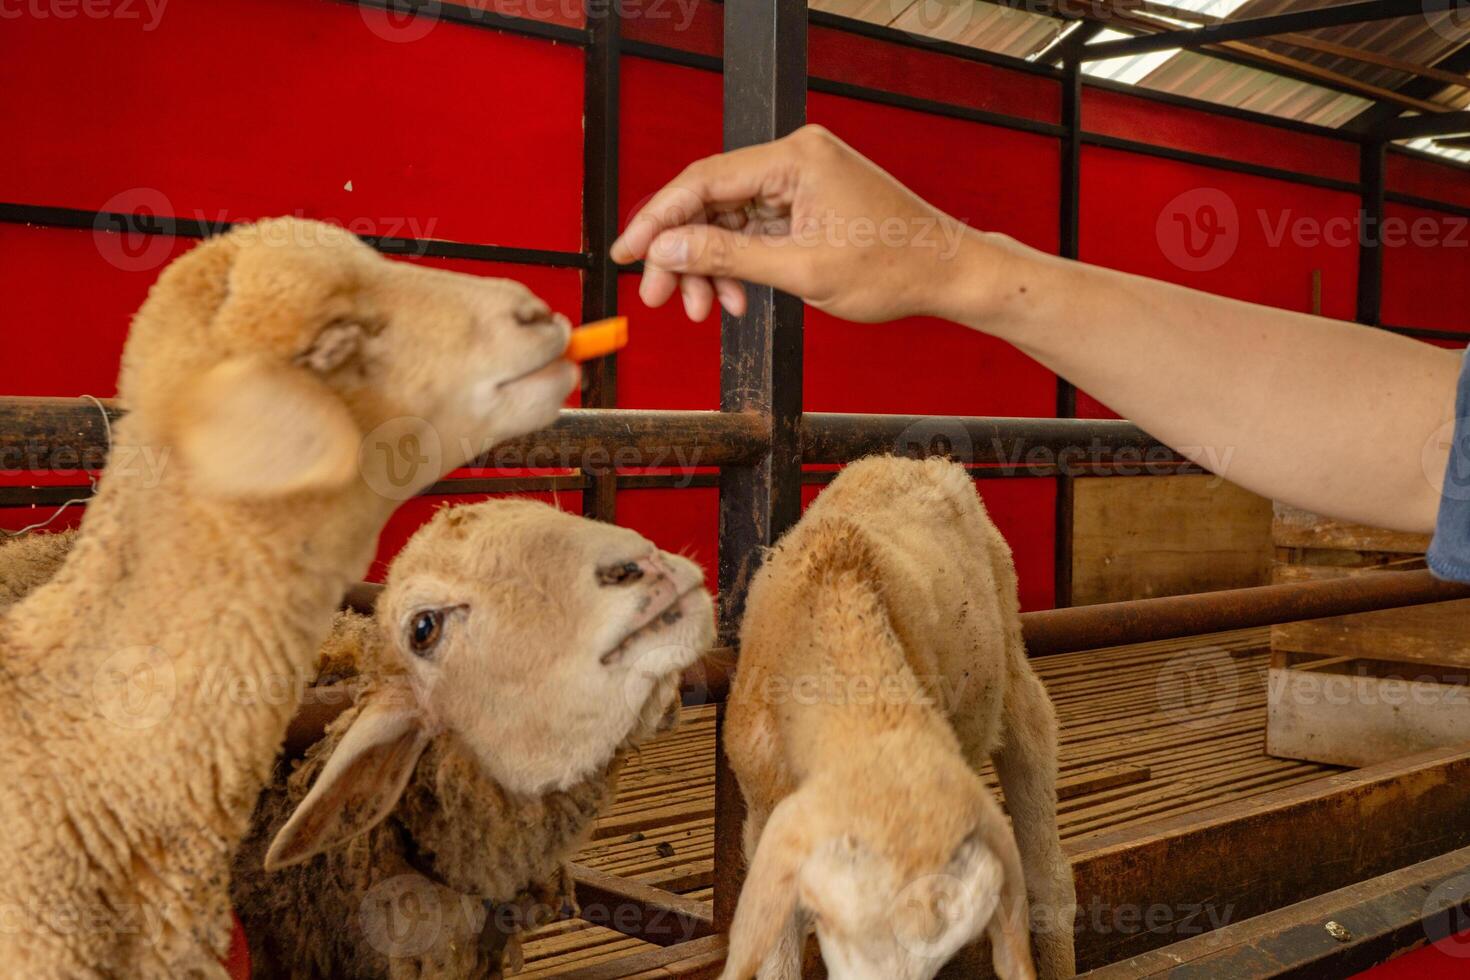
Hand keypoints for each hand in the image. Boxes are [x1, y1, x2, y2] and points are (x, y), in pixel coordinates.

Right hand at [610, 125, 999, 323]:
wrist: (947, 272)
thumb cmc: (892, 269)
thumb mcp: (801, 271)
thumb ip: (728, 256)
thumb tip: (668, 248)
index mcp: (795, 159)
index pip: (704, 181)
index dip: (658, 220)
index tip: (627, 253)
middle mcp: (795, 157)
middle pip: (711, 200)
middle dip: (683, 253)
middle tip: (660, 297)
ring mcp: (802, 177)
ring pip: (729, 219)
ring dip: (711, 266)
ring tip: (706, 310)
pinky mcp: (808, 199)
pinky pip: (756, 227)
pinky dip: (740, 263)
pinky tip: (736, 298)